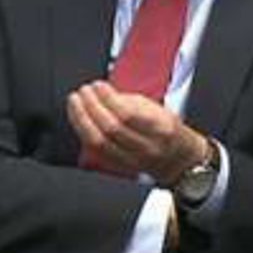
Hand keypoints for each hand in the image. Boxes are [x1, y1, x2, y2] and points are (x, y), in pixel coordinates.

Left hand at [67, 80, 208, 184]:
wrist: (177, 159)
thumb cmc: (165, 129)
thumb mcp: (158, 109)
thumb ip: (131, 101)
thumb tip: (104, 93)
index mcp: (160, 129)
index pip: (129, 114)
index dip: (108, 99)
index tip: (98, 85)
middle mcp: (146, 148)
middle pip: (111, 128)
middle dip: (92, 106)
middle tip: (83, 91)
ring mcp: (132, 160)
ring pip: (100, 142)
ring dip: (82, 119)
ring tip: (75, 101)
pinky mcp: (119, 167)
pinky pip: (95, 150)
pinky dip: (83, 132)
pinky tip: (77, 118)